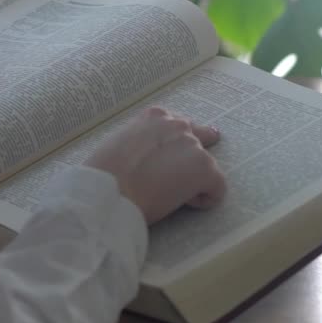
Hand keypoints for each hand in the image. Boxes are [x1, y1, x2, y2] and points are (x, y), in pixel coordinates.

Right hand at [84, 107, 225, 224]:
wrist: (106, 192)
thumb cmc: (104, 175)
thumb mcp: (119, 144)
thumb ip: (140, 142)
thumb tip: (150, 159)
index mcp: (155, 116)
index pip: (179, 127)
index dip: (174, 148)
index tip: (166, 162)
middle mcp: (178, 125)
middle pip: (200, 140)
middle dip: (190, 160)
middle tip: (177, 179)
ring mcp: (193, 146)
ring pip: (206, 167)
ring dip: (193, 182)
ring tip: (167, 196)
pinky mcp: (205, 169)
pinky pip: (218, 188)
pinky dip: (205, 200)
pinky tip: (183, 205)